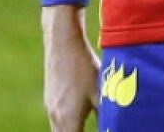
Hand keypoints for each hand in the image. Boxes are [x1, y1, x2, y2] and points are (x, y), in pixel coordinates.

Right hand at [41, 5, 97, 131]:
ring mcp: (50, 107)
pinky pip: (56, 122)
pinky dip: (67, 127)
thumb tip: (114, 127)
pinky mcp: (50, 99)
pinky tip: (79, 120)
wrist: (62, 40)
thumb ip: (106, 117)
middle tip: (92, 130)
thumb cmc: (84, 66)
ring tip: (86, 127)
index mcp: (68, 119)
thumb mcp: (101, 94)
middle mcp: (55, 116)